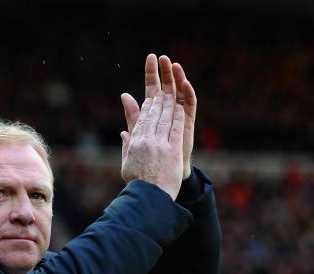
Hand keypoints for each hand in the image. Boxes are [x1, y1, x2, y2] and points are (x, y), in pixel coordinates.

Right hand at [120, 91, 184, 199]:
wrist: (150, 196)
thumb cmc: (138, 183)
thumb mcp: (126, 164)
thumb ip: (126, 146)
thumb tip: (123, 133)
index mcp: (135, 144)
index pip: (141, 121)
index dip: (146, 109)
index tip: (149, 101)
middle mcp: (147, 141)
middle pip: (153, 117)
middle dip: (157, 103)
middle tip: (161, 93)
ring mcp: (160, 145)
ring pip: (164, 120)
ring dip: (168, 106)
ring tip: (170, 97)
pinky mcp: (173, 150)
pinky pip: (176, 129)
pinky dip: (178, 118)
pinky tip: (180, 109)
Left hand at [121, 54, 196, 179]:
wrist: (162, 176)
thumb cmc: (150, 157)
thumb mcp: (138, 133)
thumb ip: (133, 115)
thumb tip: (124, 95)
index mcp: (154, 113)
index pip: (152, 88)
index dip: (152, 74)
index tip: (151, 58)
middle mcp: (168, 113)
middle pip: (166, 87)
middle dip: (165, 72)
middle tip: (163, 57)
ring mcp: (179, 117)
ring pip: (179, 93)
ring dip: (177, 78)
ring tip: (174, 64)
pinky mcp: (188, 124)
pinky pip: (190, 106)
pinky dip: (189, 93)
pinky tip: (185, 83)